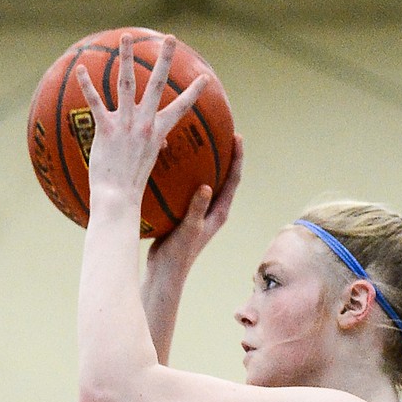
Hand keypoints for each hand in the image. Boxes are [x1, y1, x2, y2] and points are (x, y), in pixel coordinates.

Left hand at [75, 33, 208, 210]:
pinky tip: (80, 68)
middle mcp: (144, 124)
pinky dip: (87, 85)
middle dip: (165, 60)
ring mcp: (125, 125)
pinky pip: (95, 102)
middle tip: (171, 38)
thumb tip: (160, 142)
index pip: (180, 109)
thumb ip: (154, 145)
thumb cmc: (132, 185)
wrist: (118, 199)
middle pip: (156, 84)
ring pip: (126, 83)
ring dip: (126, 58)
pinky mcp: (106, 130)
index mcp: (157, 133)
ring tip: (127, 36)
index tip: (206, 78)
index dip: (194, 93)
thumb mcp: (148, 162)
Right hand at [147, 133, 243, 280]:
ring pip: (205, 179)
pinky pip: (186, 186)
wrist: (164, 271)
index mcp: (219, 212)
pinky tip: (171, 160)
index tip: (237, 136)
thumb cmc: (179, 254)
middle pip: (223, 175)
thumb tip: (207, 187)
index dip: (237, 157)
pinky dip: (183, 172)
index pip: (233, 180)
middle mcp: (212, 209)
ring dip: (204, 160)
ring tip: (197, 138)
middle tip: (221, 130)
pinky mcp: (184, 212)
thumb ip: (198, 208)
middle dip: (224, 152)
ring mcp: (198, 210)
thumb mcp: (189, 229)